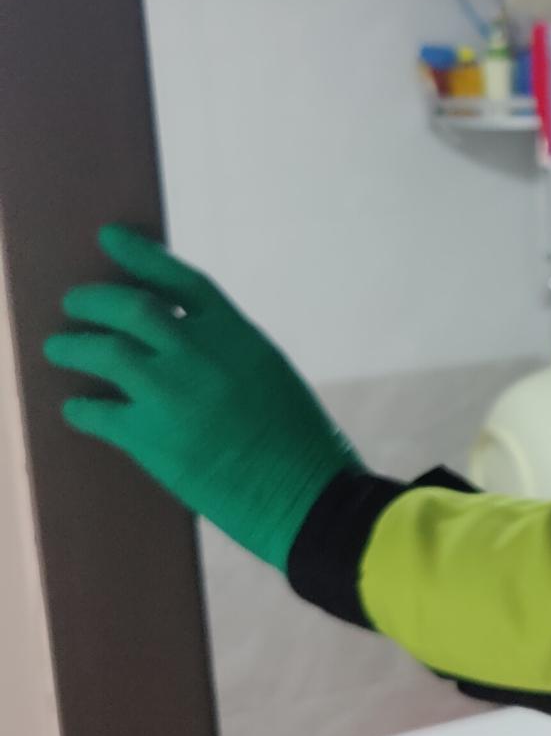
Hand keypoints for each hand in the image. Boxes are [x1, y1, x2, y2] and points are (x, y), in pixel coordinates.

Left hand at [45, 227, 362, 571]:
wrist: (307, 497)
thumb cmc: (301, 445)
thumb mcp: (271, 377)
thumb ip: (227, 353)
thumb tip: (180, 343)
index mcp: (238, 335)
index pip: (179, 280)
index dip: (140, 255)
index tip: (110, 238)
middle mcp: (200, 354)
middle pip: (130, 307)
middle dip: (93, 301)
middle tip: (73, 304)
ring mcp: (172, 394)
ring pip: (103, 350)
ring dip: (73, 346)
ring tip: (59, 348)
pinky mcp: (150, 438)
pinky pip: (96, 412)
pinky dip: (79, 408)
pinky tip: (74, 408)